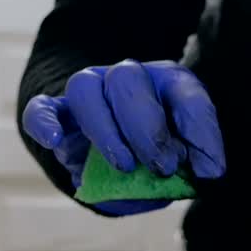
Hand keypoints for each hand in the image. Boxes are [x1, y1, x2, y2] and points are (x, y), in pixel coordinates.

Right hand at [22, 59, 225, 214]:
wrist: (119, 145)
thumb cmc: (156, 152)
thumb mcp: (183, 159)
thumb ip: (193, 163)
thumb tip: (206, 173)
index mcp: (167, 83)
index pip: (185, 93)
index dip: (200, 130)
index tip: (208, 168)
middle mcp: (127, 78)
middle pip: (127, 80)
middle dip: (147, 127)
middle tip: (162, 166)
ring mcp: (89, 91)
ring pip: (85, 88)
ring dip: (105, 129)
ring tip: (124, 165)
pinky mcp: (57, 113)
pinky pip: (42, 108)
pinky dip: (44, 123)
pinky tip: (56, 142)